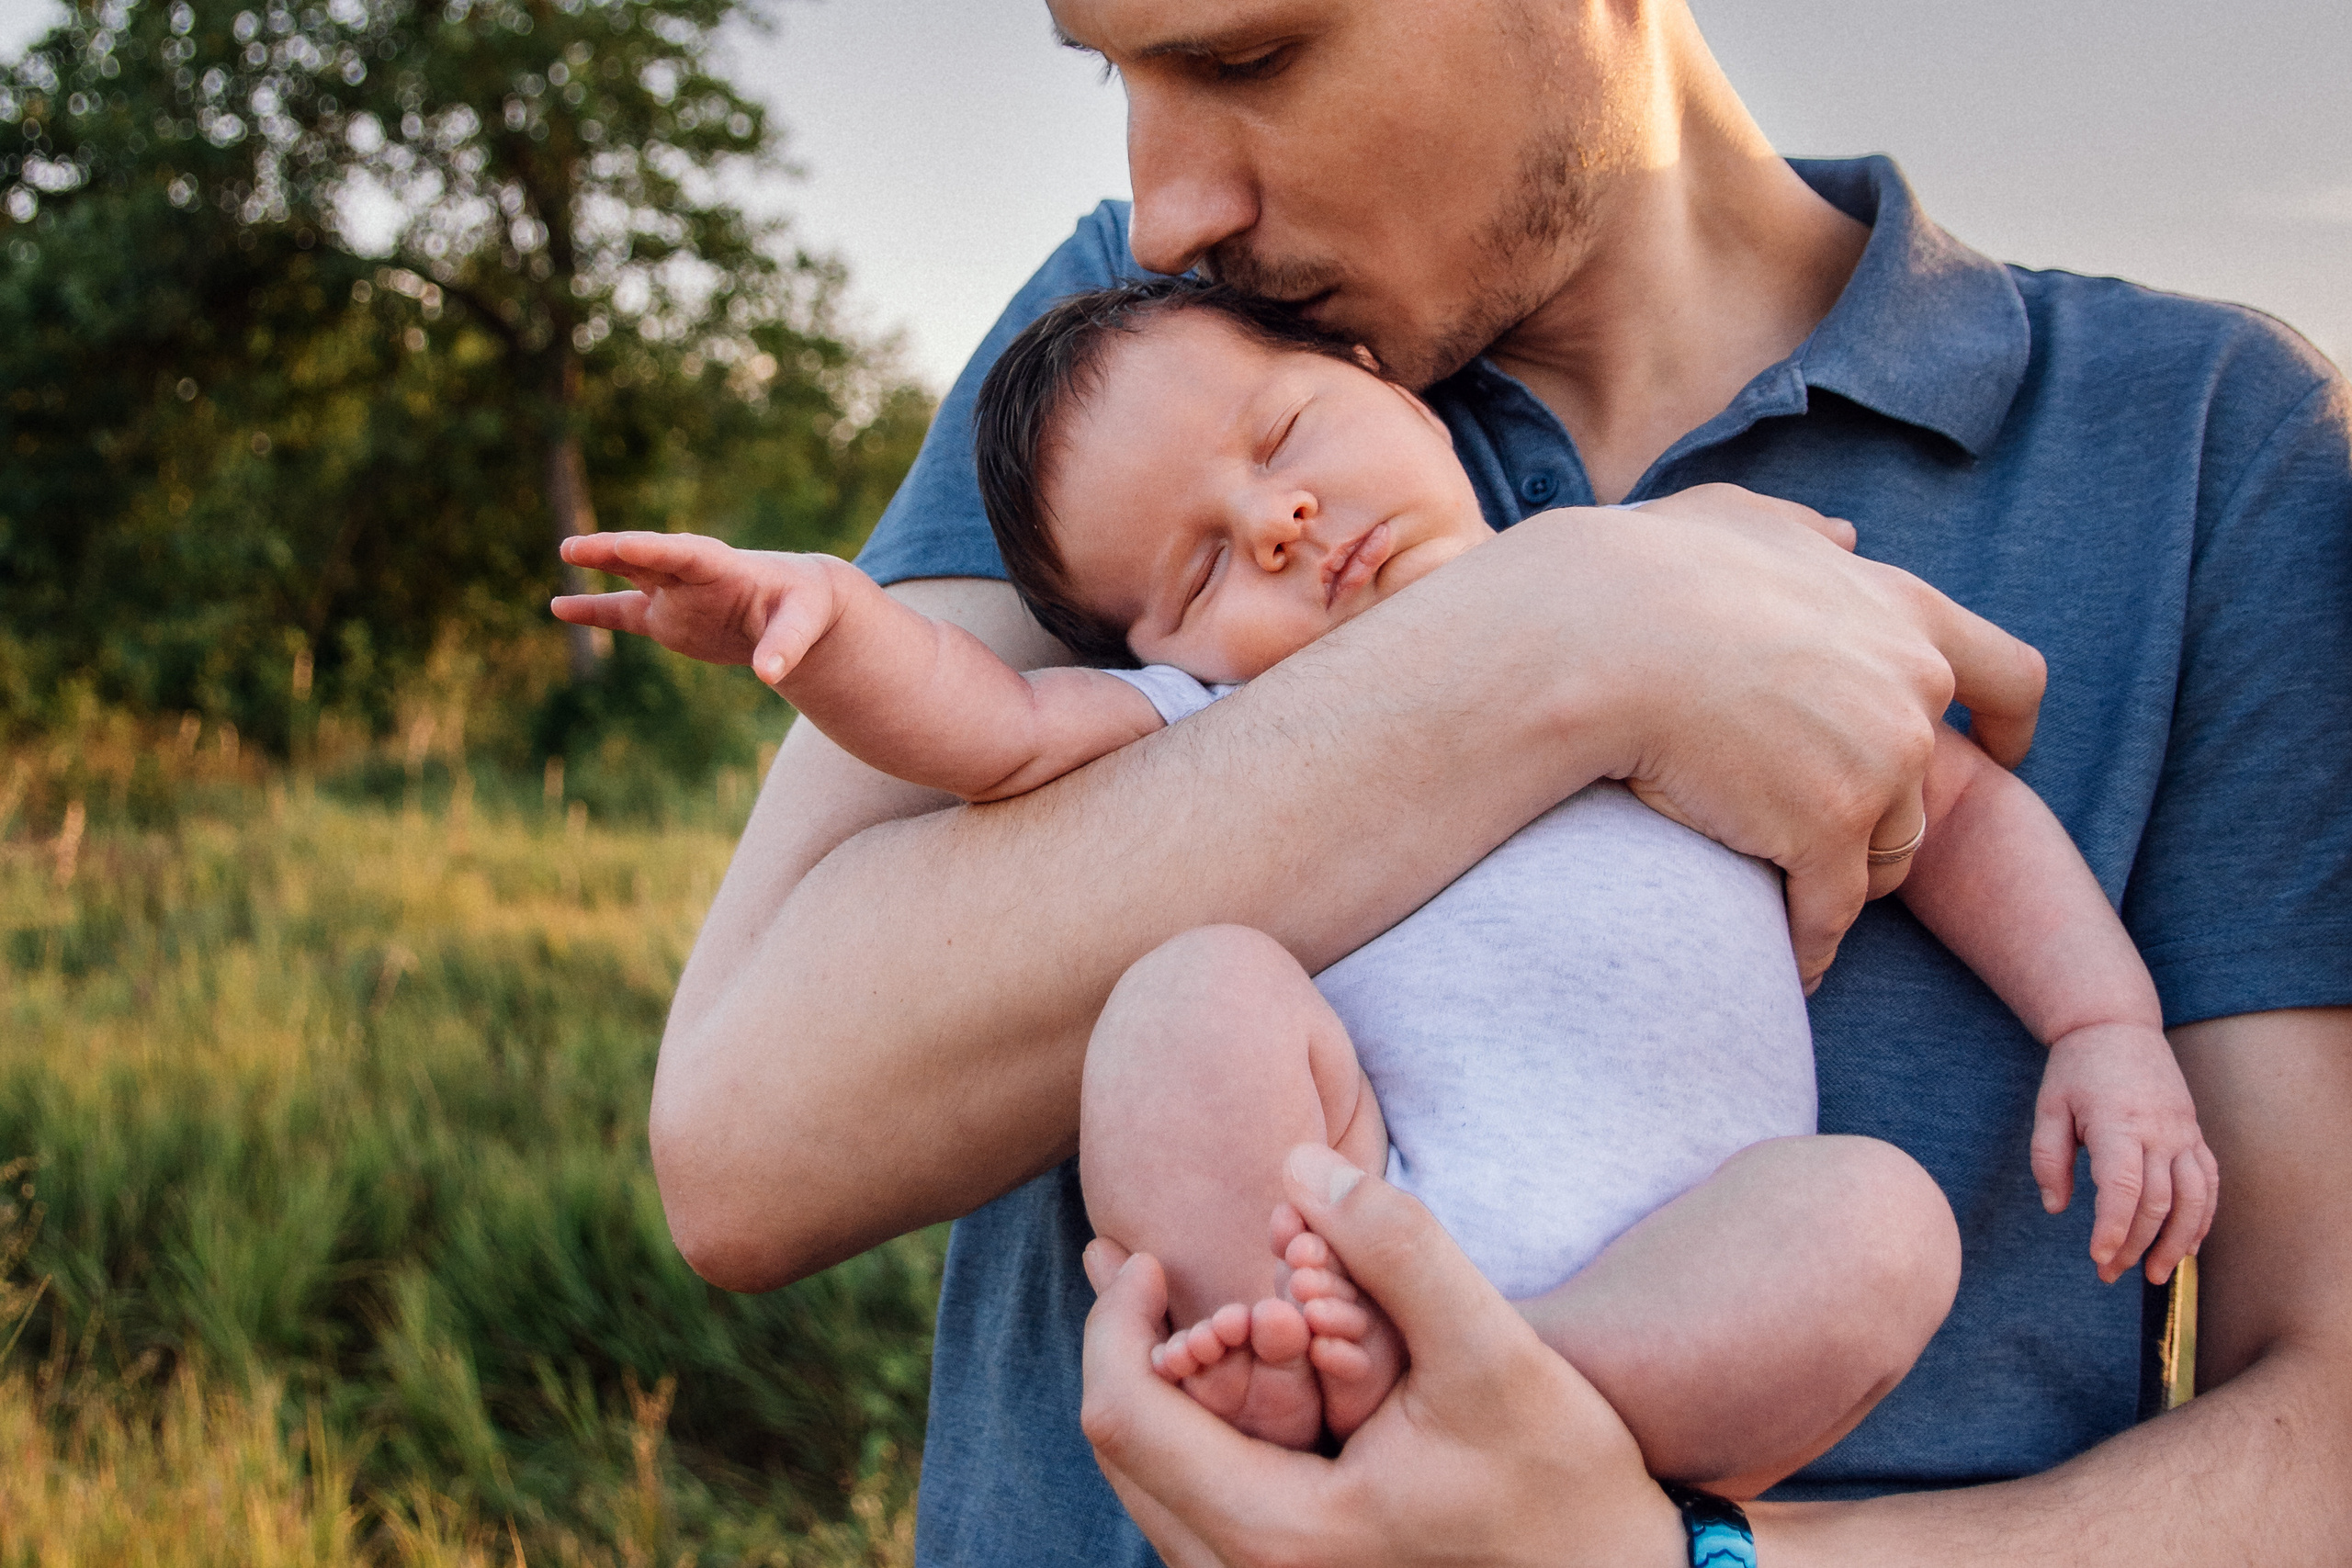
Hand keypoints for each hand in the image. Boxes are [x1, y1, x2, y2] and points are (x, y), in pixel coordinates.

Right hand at [550, 531, 852, 686]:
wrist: (796, 609)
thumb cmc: (804, 608)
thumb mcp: (804, 624)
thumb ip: (785, 646)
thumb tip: (771, 675)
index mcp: (725, 566)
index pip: (686, 554)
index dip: (655, 550)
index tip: (624, 547)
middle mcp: (692, 574)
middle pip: (648, 557)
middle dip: (614, 551)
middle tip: (575, 547)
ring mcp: (674, 593)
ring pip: (630, 576)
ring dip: (599, 565)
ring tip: (565, 552)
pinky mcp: (665, 618)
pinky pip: (622, 613)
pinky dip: (593, 611)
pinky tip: (558, 607)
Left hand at [1080, 1144, 1683, 1567]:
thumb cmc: (1565, 1485)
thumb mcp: (1495, 1356)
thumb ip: (1400, 1250)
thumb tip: (1298, 1162)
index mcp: (1279, 1533)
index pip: (1125, 1416)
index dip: (1115, 1321)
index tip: (1143, 1255)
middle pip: (1122, 1458)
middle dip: (1122, 1350)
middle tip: (1132, 1267)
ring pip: (1152, 1490)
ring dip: (1150, 1392)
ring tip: (1154, 1309)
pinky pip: (1194, 1512)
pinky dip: (1186, 1435)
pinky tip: (1208, 1374)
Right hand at [1586, 485, 2046, 987]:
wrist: (1598, 637)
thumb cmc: (1646, 572)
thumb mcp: (1736, 520)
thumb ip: (1802, 532)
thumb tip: (1846, 536)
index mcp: (1900, 613)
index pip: (2004, 675)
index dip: (2005, 725)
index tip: (1997, 752)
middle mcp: (1911, 688)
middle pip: (1928, 787)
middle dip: (1884, 818)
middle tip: (1827, 839)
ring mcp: (1878, 763)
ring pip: (1885, 854)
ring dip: (1842, 877)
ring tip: (1787, 895)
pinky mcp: (1828, 831)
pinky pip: (1831, 911)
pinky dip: (1812, 943)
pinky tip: (1789, 964)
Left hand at [2032, 1021, 2218, 1283]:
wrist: (2116, 1027)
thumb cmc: (2076, 1070)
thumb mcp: (2049, 1107)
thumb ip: (2049, 1158)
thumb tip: (2056, 1207)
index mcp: (2118, 1123)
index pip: (2123, 1188)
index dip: (2113, 1228)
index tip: (2098, 1257)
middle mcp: (2158, 1131)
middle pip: (2157, 1202)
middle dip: (2135, 1244)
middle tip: (2109, 1273)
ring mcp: (2183, 1133)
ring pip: (2193, 1198)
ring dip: (2178, 1242)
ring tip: (2157, 1276)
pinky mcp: (2195, 1134)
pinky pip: (2208, 1183)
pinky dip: (2202, 1218)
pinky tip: (2187, 1246)